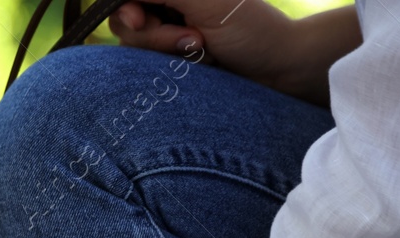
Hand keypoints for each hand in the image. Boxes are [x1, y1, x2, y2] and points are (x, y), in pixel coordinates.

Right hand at [109, 1, 358, 105]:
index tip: (139, 21)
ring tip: (201, 50)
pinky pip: (146, 66)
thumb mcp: (204, 0)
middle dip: (153, 33)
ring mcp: (166, 31)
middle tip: (192, 39)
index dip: (125, 8)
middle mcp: (167, 3)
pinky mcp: (170, 59)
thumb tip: (122, 1)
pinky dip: (170, 66)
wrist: (278, 69)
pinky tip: (198, 61)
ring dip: (166, 50)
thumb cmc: (250, 29)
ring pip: (133, 44)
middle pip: (123, 18)